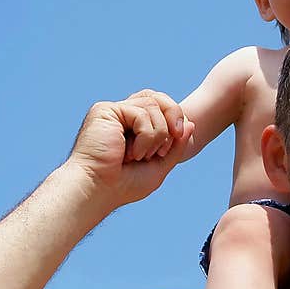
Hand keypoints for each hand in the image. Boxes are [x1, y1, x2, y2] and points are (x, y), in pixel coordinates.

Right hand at [67, 89, 193, 205]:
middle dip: (172, 117)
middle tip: (169, 143)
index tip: (174, 142)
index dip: (174, 119)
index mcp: (132, 126)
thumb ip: (175, 146)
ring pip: (153, 106)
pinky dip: (145, 136)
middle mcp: (122, 115)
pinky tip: (132, 153)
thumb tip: (191, 124)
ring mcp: (114, 111)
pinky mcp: (107, 110)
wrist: (97, 190)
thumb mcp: (159, 166)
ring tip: (142, 156)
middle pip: (158, 98)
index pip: (161, 107)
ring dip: (157, 134)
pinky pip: (141, 113)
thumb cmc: (123, 184)